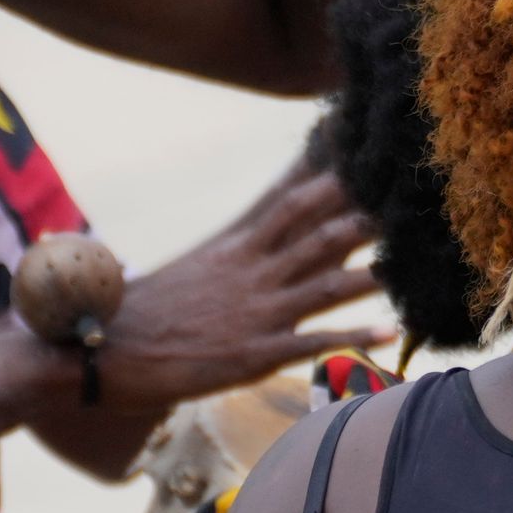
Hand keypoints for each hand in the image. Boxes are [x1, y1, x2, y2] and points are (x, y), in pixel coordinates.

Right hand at [89, 167, 385, 414]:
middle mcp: (250, 273)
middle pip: (318, 233)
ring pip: (326, 283)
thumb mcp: (191, 271)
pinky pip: (316, 341)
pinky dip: (356, 335)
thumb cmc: (141, 313)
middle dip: (363, 215)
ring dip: (373, 272)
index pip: (290, 203)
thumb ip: (230, 253)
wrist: (98, 350)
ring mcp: (255, 313)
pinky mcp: (253, 354)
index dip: (331, 180)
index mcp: (234, 249)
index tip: (366, 158)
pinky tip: (392, 332)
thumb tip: (253, 234)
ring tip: (414, 261)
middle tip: (407, 197)